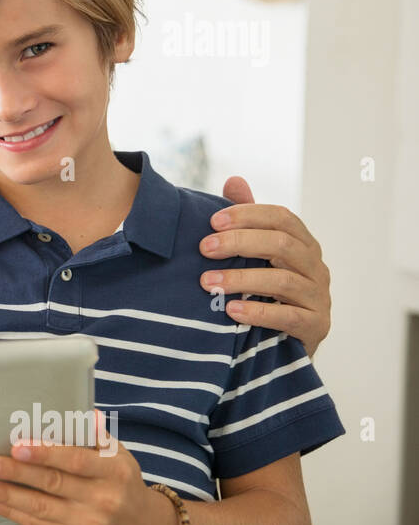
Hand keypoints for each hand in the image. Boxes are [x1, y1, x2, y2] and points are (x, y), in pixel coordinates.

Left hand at [0, 411, 166, 524]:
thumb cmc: (123, 482)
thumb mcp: (119, 455)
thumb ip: (95, 435)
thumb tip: (79, 409)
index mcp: (113, 471)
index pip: (76, 460)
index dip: (46, 453)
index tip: (18, 445)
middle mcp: (103, 499)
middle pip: (53, 484)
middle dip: (16, 473)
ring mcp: (88, 523)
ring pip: (41, 508)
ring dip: (7, 495)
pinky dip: (13, 512)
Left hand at [198, 175, 331, 356]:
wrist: (283, 343)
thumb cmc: (266, 291)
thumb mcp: (256, 255)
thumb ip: (248, 221)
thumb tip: (234, 181)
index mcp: (302, 244)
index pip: (282, 217)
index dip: (248, 215)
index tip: (212, 221)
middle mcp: (316, 266)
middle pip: (282, 244)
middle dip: (240, 243)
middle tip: (204, 249)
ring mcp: (319, 297)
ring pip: (282, 281)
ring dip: (241, 279)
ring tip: (207, 283)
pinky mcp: (316, 326)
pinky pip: (289, 317)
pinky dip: (258, 312)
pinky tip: (231, 310)